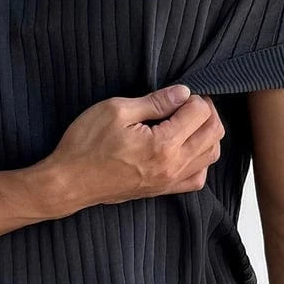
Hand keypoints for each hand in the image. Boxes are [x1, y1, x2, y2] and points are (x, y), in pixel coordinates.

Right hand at [43, 85, 224, 208]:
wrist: (69, 182)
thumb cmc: (86, 145)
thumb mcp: (116, 110)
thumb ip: (155, 101)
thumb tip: (183, 93)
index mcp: (163, 144)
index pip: (200, 113)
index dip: (193, 96)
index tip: (178, 93)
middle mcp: (172, 166)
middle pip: (214, 133)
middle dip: (207, 111)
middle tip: (187, 102)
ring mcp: (169, 181)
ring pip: (211, 156)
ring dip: (207, 134)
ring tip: (187, 122)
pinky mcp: (162, 191)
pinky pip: (197, 178)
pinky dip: (200, 160)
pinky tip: (185, 148)